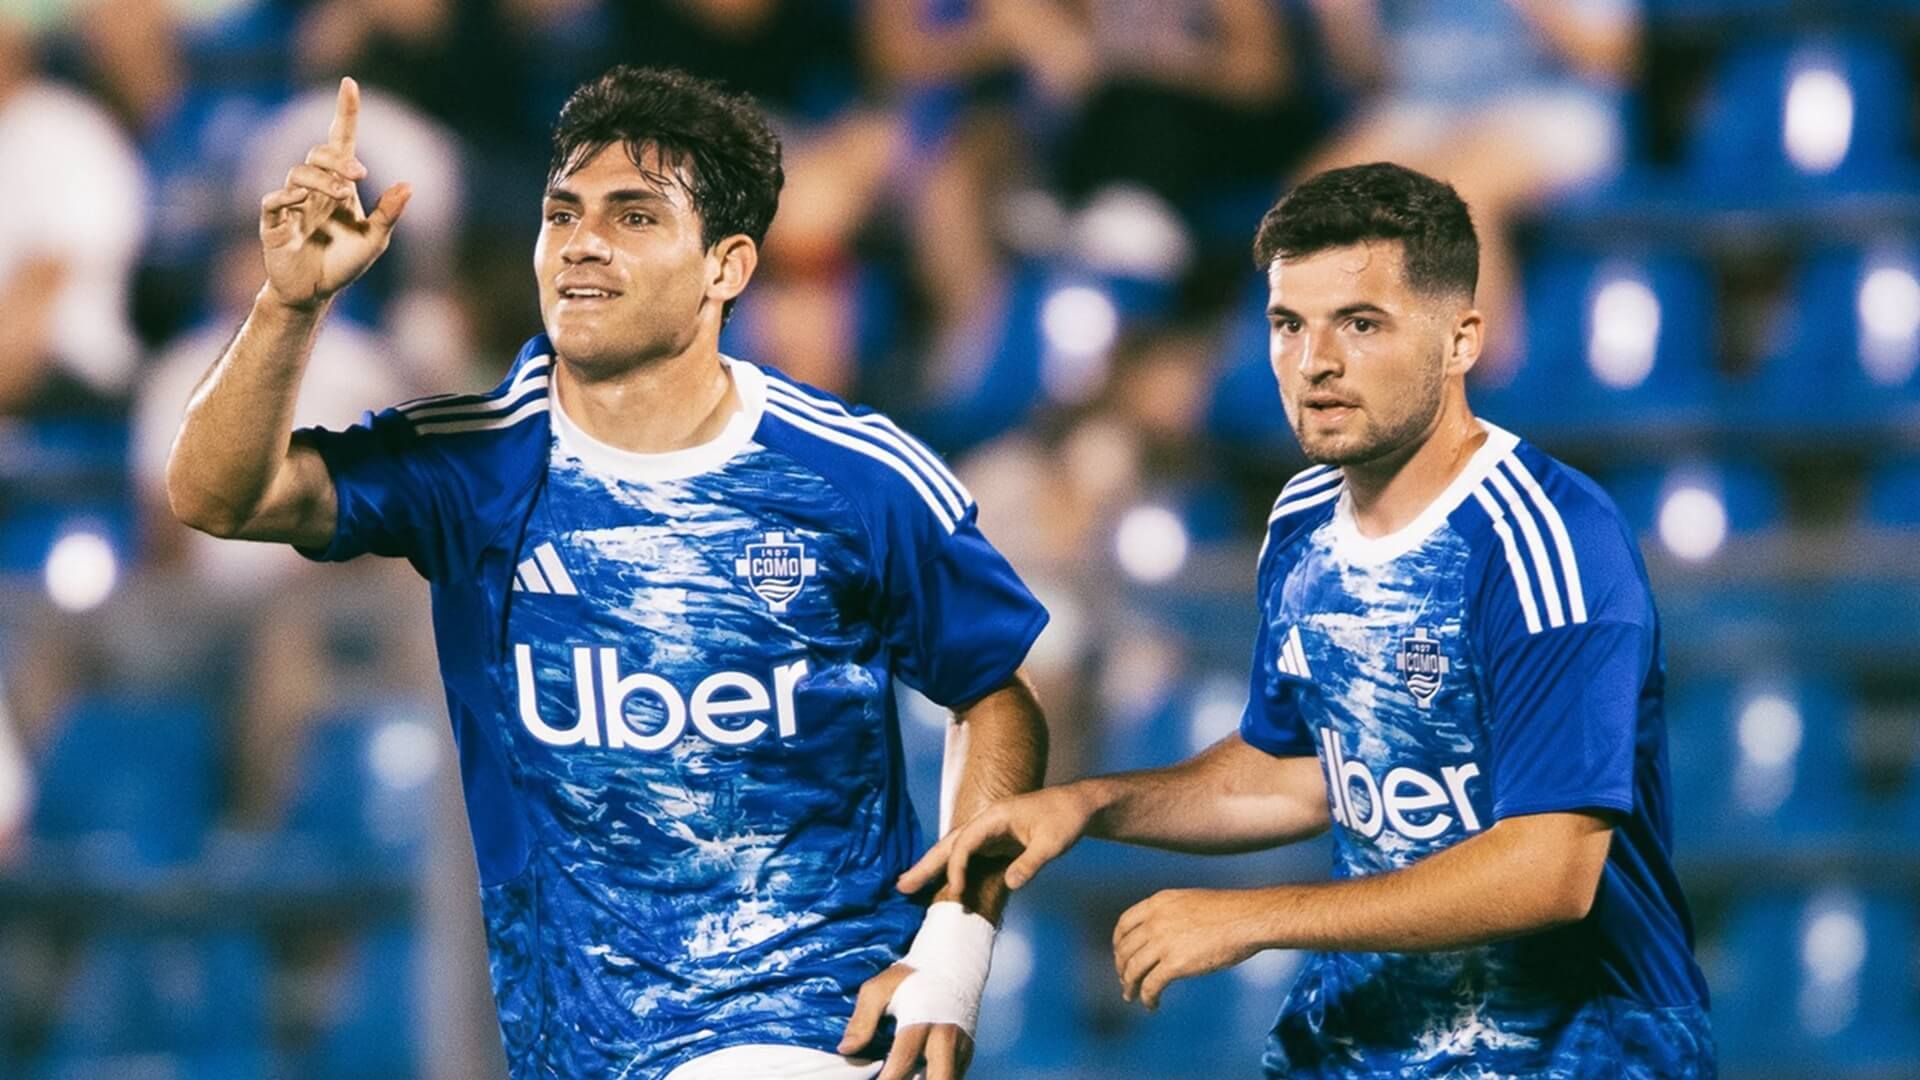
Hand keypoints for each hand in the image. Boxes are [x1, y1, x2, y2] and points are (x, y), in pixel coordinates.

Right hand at [259, 77, 410, 311]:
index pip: (340, 141)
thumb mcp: (375, 240)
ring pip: (299, 173)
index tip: (350, 84)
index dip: (345, 113)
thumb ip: (389, 214)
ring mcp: (291, 203)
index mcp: (339, 186)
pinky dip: (288, 196)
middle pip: (319, 153)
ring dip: (323, 180)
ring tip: (342, 196)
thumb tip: (409, 186)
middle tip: (360, 176)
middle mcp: (314, 189)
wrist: (314, 293)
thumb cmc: (343, 264)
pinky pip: (274, 199)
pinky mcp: (273, 222)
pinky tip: (302, 200)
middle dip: (339, 159)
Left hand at [838, 963, 975, 1079]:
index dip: (888, 1079)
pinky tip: (917, 1075)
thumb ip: (862, 1020)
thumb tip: (846, 1050)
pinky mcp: (966, 1055)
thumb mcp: (880, 989)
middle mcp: (945, 1038)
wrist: (953, 965)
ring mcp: (960, 1048)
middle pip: (940, 1078)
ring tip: (908, 1075)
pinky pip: (953, 1077)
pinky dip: (934, 1079)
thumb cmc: (911, 978)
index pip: (904, 1060)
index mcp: (921, 1020)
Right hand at [896, 784, 1097, 896]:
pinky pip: (967, 857)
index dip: (957, 868)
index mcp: (995, 816)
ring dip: (933, 868)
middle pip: (949, 844)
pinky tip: (942, 886)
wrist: (1078, 806)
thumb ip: (1030, 863)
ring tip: (908, 887)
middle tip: (900, 886)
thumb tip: (1010, 884)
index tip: (958, 893)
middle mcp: (986, 823)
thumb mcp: (1053, 843)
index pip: (965, 843)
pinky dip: (952, 871)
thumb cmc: (1066, 819)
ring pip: (954, 850)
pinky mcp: (995, 843)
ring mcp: (989, 833)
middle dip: (925, 865)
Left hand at [1113, 888, 1270, 1009]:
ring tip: (1132, 996)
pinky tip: (1152, 1005)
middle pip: (1125, 949)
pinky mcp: (1175, 964)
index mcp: (1158, 903)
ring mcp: (1163, 942)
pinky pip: (1151, 985)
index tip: (1120, 955)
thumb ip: (1171, 915)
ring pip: (1133, 970)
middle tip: (1125, 980)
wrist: (1247, 919)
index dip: (1118, 943)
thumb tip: (1165, 934)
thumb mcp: (1190, 902)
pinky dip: (1148, 998)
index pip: (1124, 924)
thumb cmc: (1229, 912)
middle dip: (1121, 968)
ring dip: (1130, 986)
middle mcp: (1155, 921)